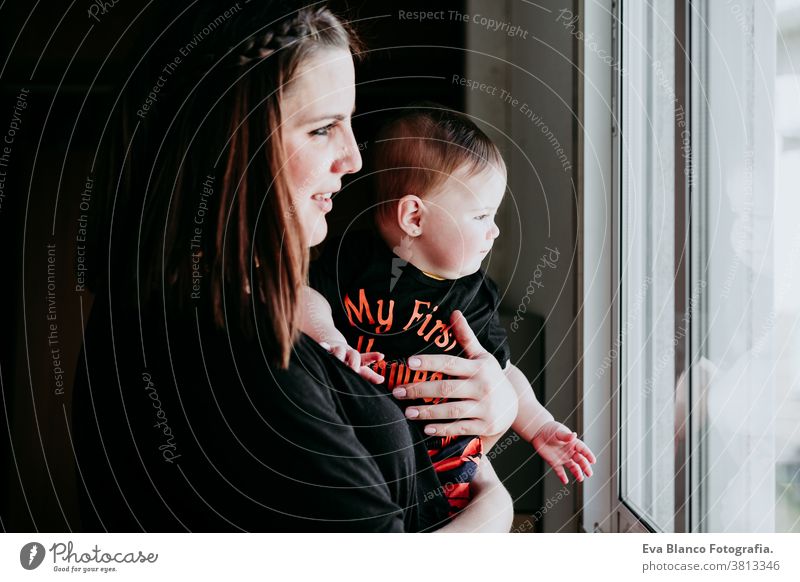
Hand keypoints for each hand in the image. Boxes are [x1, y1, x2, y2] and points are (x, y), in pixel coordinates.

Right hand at [319, 341, 384, 383]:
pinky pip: (325, 347)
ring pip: (340, 351)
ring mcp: (338, 350)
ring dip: (339, 356)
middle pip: (354, 355)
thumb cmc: (349, 361)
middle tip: (354, 370)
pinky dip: (324, 347)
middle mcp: (349, 353)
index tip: (381, 356)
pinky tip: (322, 346)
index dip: (373, 357)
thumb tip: (382, 379)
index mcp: (357, 360)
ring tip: (338, 361)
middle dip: (354, 363)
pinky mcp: (327, 348)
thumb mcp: (359, 368)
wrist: (334, 345)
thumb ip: (369, 375)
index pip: (366, 359)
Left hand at [390, 310, 517, 437]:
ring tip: (407, 411)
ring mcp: (485, 408)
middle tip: (398, 391)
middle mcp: (483, 386)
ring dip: (428, 412)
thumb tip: (454, 312)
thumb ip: (466, 337)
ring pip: (452, 410)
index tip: (409, 362)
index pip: (451, 363)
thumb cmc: (491, 376)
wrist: (515, 405)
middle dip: (420, 389)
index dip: (430, 362)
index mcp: (479, 367)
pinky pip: (461, 428)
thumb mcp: (482, 356)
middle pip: (447, 388)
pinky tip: (426, 429)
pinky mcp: (485, 425)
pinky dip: (443, 429)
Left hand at [531, 421, 595, 483]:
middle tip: (590, 474)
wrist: (538, 432)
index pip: (583, 450)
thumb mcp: (558, 431)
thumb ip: (566, 436)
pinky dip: (562, 477)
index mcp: (573, 443)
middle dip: (585, 467)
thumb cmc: (550, 429)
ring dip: (577, 473)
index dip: (588, 455)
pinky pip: (560, 471)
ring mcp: (563, 458)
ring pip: (572, 467)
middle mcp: (569, 451)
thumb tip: (574, 435)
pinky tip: (565, 481)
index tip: (593, 461)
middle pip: (579, 460)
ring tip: (580, 479)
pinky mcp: (554, 462)